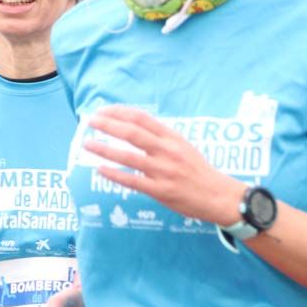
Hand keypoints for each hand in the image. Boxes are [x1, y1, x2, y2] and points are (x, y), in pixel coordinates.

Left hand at [83, 105, 246, 225]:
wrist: (219, 196)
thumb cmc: (199, 171)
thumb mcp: (184, 147)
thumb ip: (161, 138)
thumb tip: (133, 128)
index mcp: (173, 138)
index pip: (142, 118)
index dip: (119, 112)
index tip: (103, 111)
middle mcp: (168, 151)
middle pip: (132, 133)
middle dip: (108, 125)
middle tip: (90, 121)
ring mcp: (164, 171)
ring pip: (128, 157)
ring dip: (105, 149)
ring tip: (87, 144)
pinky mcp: (161, 191)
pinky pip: (132, 181)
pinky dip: (114, 174)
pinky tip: (100, 169)